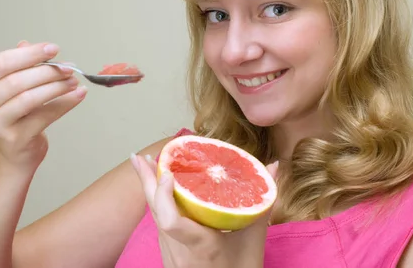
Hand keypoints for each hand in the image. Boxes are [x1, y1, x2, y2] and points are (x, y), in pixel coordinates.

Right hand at [0, 41, 87, 169]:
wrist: (15, 151)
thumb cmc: (17, 114)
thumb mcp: (16, 86)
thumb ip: (25, 66)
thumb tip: (41, 49)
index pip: (0, 63)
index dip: (28, 54)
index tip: (53, 49)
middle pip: (16, 81)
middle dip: (47, 71)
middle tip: (68, 67)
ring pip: (29, 98)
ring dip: (56, 87)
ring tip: (73, 81)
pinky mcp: (15, 138)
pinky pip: (44, 116)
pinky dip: (65, 103)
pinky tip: (78, 95)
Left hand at [131, 153, 278, 267]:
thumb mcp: (254, 241)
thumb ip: (262, 205)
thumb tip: (273, 167)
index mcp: (200, 245)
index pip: (171, 221)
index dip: (163, 195)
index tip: (169, 173)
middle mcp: (178, 250)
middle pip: (155, 211)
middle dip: (145, 181)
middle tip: (139, 157)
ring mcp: (169, 254)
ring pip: (154, 217)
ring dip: (149, 190)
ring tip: (146, 164)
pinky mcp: (167, 255)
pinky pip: (158, 224)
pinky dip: (157, 203)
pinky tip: (159, 190)